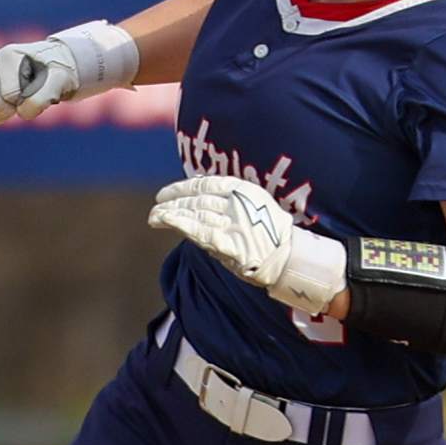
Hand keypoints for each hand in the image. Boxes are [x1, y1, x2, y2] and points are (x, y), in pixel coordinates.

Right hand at [0, 38, 76, 124]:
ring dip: (4, 112)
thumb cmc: (58, 72)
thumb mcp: (60, 81)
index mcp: (9, 55)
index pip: (10, 94)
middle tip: (30, 97)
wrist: (57, 65)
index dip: (28, 100)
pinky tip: (10, 107)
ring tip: (20, 101)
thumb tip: (20, 112)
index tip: (40, 89)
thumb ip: (41, 98)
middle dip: (13, 107)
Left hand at [148, 176, 344, 313]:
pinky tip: (166, 221)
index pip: (204, 184)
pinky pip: (201, 232)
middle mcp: (237, 203)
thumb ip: (230, 201)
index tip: (164, 194)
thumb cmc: (271, 235)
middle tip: (155, 208)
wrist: (291, 260)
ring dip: (171, 214)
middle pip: (196, 200)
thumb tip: (199, 198)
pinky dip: (181, 225)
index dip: (181, 188)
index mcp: (243, 190)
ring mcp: (234, 224)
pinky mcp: (231, 244)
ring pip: (194, 214)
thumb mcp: (254, 206)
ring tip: (154, 217)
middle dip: (172, 203)